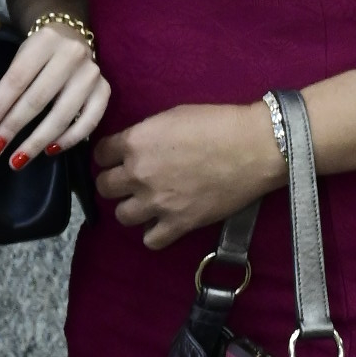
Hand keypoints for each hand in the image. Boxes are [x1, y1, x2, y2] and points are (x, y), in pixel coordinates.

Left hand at [0, 22, 110, 173]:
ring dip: (37, 141)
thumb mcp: (22, 55)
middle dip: (13, 127)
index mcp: (46, 40)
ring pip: (62, 115)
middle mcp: (72, 55)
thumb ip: (10, 83)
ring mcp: (91, 74)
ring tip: (18, 158)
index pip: (17, 79)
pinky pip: (88, 122)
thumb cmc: (40, 52)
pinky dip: (68, 139)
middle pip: (38, 99)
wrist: (72, 36)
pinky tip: (50, 149)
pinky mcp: (104, 90)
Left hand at [93, 101, 280, 248]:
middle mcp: (139, 174)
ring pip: (122, 215)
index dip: (108, 156)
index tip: (116, 158)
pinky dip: (154, 233)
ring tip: (147, 202)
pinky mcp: (179, 224)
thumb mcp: (172, 116)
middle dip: (115, 183)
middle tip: (130, 181)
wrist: (255, 147)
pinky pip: (150, 240)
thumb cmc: (219, 124)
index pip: (100, 154)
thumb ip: (146, 134)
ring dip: (132, 208)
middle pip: (105, 187)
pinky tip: (163, 223)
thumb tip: (136, 146)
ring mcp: (157, 202)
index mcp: (136, 142)